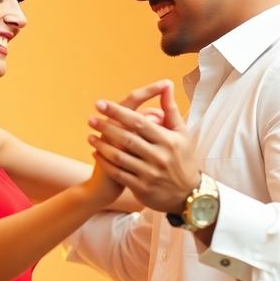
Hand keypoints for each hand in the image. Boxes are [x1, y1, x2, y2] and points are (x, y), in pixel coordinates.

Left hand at [87, 80, 199, 213]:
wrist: (189, 195)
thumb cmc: (183, 159)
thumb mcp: (181, 134)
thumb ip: (170, 109)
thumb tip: (166, 85)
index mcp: (168, 140)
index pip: (139, 122)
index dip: (118, 112)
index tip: (101, 104)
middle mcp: (159, 156)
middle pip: (127, 138)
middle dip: (106, 127)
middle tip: (91, 119)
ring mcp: (149, 173)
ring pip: (120, 157)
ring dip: (102, 145)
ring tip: (90, 136)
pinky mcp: (142, 188)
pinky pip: (118, 173)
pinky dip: (105, 163)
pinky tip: (96, 153)